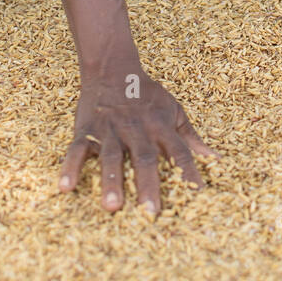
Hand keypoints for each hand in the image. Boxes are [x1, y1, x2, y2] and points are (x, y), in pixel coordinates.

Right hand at [58, 42, 215, 214]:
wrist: (113, 67)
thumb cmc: (147, 94)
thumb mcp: (174, 110)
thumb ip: (190, 138)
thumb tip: (216, 160)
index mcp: (160, 125)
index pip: (179, 151)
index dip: (189, 172)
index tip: (198, 196)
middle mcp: (136, 128)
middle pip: (144, 157)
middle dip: (148, 185)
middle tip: (150, 213)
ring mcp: (110, 128)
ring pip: (111, 156)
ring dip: (111, 181)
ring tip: (112, 207)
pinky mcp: (87, 128)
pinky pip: (77, 149)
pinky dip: (70, 167)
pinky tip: (65, 187)